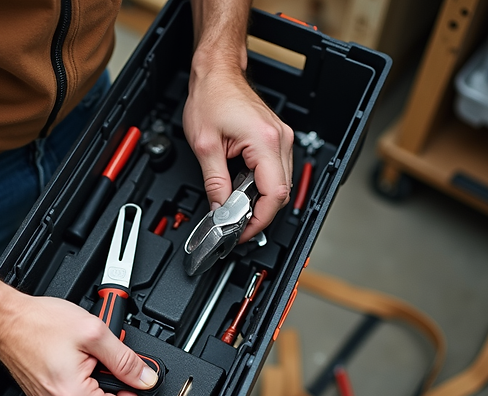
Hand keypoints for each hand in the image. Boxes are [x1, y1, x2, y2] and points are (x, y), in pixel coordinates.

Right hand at [0, 293, 158, 395]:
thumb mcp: (94, 333)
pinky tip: (74, 361)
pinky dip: (81, 383)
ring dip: (97, 384)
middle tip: (105, 359)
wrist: (5, 320)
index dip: (133, 392)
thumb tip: (146, 378)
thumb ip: (126, 359)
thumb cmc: (39, 323)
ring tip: (87, 358)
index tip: (130, 374)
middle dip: (113, 386)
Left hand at [183, 63, 293, 242]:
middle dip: (260, 213)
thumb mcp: (205, 145)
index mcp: (265, 141)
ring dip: (261, 200)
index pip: (274, 194)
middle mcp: (280, 140)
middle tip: (236, 224)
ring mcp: (282, 138)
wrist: (217, 73)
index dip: (259, 219)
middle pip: (282, 193)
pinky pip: (276, 171)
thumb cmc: (211, 97)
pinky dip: (262, 185)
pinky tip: (244, 189)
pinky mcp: (277, 138)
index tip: (242, 231)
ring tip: (237, 207)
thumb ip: (214, 182)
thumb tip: (220, 208)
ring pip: (282, 184)